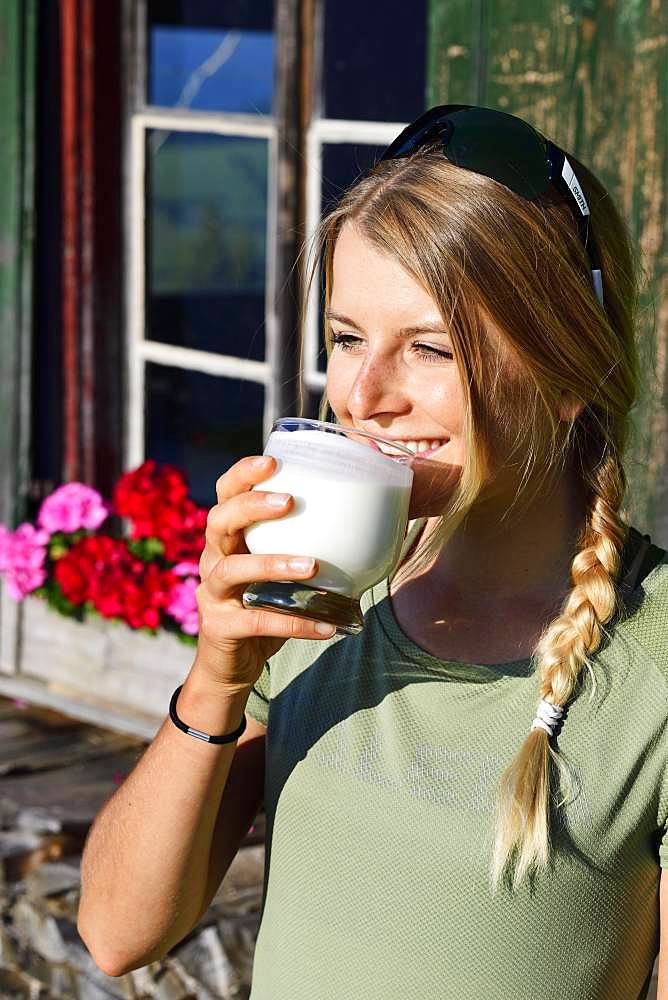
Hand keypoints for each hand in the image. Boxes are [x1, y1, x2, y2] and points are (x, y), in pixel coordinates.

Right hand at [193, 455, 335, 692]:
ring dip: (272, 563)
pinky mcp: (220, 627)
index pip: (225, 494)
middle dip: (251, 506)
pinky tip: (326, 625)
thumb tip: (372, 527)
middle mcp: (213, 559)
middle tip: (289, 501)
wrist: (232, 666)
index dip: (242, 474)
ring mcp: (212, 594)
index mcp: (229, 538)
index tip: (272, 460)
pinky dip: (293, 622)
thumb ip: (308, 548)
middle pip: (218, 520)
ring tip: (312, 565)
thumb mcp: (282, 574)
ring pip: (232, 569)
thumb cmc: (265, 608)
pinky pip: (257, 620)